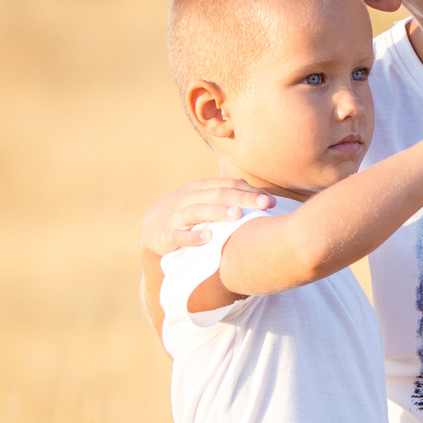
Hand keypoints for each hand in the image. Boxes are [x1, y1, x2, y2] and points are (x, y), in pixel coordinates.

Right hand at [140, 177, 271, 257]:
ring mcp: (175, 216)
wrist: (151, 229)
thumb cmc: (187, 214)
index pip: (227, 184)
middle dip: (242, 198)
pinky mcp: (164, 236)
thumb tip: (256, 192)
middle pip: (217, 194)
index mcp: (200, 188)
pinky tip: (207, 238)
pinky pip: (178, 236)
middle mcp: (188, 198)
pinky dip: (191, 237)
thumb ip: (226, 194)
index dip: (249, 191)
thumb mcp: (204, 200)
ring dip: (218, 212)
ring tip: (238, 215)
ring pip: (198, 211)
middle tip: (264, 204)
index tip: (271, 201)